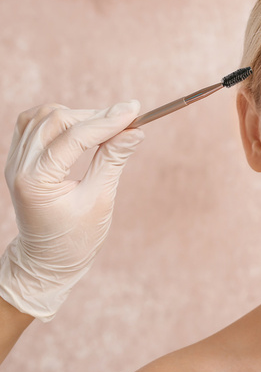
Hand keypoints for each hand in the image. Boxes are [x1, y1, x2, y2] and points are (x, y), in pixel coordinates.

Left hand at [0, 101, 143, 321]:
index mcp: (36, 181)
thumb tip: (135, 131)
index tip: (135, 111)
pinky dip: (60, 119)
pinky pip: (34, 124)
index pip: (74, 137)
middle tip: (128, 118)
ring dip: (77, 114)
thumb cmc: (75, 239)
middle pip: (56, 120)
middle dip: (94, 115)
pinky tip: (82, 127)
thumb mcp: (100, 200)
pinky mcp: (20, 159)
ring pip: (43, 116)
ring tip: (106, 125)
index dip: (107, 121)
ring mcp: (15, 161)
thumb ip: (113, 160)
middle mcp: (19, 166)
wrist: (47, 261)